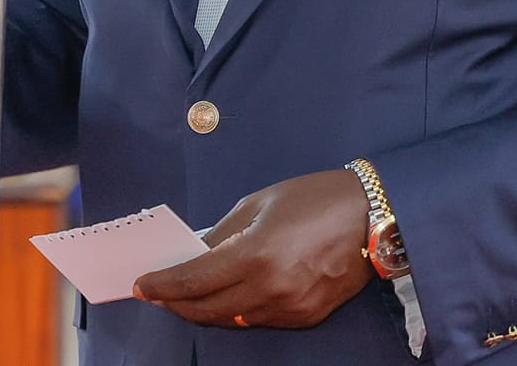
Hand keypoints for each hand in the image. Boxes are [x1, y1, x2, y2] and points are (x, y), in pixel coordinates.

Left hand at [133, 168, 371, 328]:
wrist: (374, 216)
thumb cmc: (317, 198)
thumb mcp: (261, 202)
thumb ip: (224, 233)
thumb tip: (195, 253)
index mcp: (256, 255)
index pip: (194, 281)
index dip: (163, 286)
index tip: (142, 286)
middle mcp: (270, 289)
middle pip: (206, 310)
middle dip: (177, 303)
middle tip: (159, 293)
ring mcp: (290, 309)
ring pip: (232, 319)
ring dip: (205, 308)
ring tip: (189, 294)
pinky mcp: (306, 318)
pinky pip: (260, 319)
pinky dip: (238, 309)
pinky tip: (230, 294)